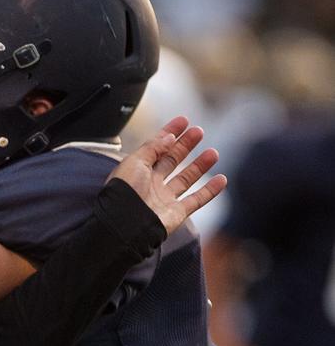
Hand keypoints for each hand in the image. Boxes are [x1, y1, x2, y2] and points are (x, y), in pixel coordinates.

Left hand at [109, 116, 225, 235]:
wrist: (125, 224)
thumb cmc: (123, 194)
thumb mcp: (134, 162)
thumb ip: (152, 147)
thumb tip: (169, 137)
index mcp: (137, 171)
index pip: (156, 148)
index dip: (169, 133)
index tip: (183, 121)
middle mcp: (151, 184)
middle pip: (171, 161)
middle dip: (185, 145)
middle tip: (199, 132)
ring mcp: (164, 198)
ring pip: (186, 178)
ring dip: (200, 165)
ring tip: (213, 152)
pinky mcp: (175, 213)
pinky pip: (196, 200)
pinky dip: (210, 191)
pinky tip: (221, 179)